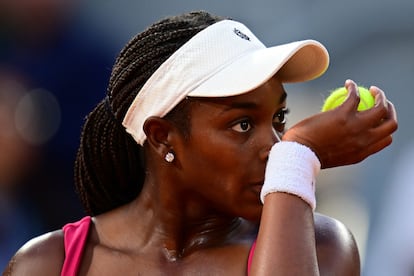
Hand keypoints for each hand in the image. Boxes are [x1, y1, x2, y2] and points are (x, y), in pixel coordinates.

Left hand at [282, 79, 397, 168]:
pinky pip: (355, 96)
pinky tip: (348, 84)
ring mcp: (356, 127)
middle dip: (390, 109)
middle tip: (381, 101)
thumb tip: (346, 138)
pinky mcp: (344, 115)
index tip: (378, 119)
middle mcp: (364, 140)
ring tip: (372, 90)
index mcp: (362, 153)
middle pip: (391, 123)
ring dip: (380, 95)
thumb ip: (346, 148)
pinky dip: (353, 87)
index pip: (385, 139)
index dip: (385, 127)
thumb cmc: (308, 155)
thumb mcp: (335, 157)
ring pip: (381, 107)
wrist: (299, 153)